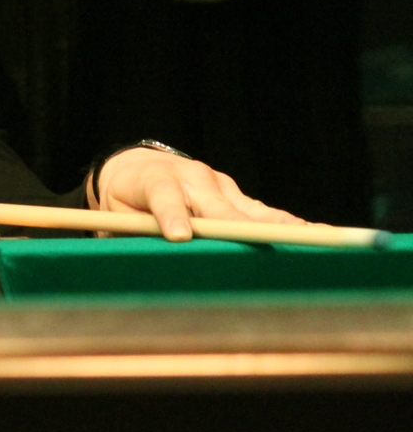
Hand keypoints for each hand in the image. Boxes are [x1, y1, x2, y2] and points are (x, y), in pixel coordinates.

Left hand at [89, 147, 304, 241]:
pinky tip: (316, 236)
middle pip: (216, 206)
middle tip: (256, 243)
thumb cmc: (125, 199)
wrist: (137, 167)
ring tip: (310, 238)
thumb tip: (147, 264)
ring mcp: (220, 186)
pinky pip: (264, 214)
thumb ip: (133, 234)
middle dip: (235, 226)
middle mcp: (192, 179)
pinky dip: (287, 227)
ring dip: (277, 227)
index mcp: (155, 180)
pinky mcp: (237, 197)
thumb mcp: (116, 216)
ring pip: (248, 211)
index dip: (172, 216)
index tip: (179, 236)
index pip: (163, 196)